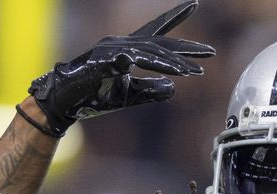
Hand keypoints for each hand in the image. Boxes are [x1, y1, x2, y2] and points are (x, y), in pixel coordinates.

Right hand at [27, 0, 213, 135]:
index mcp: (127, 49)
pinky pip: (138, 61)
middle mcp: (121, 43)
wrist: (65, 102)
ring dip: (176, 62)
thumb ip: (151, 91)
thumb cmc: (94, 97)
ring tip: (196, 71)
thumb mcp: (130, 96)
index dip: (175, 19)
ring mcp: (113, 49)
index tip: (194, 6)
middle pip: (160, 41)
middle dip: (187, 48)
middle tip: (211, 52)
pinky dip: (159, 65)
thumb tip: (173, 88)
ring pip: (152, 52)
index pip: (155, 32)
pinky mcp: (107, 60)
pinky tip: (177, 72)